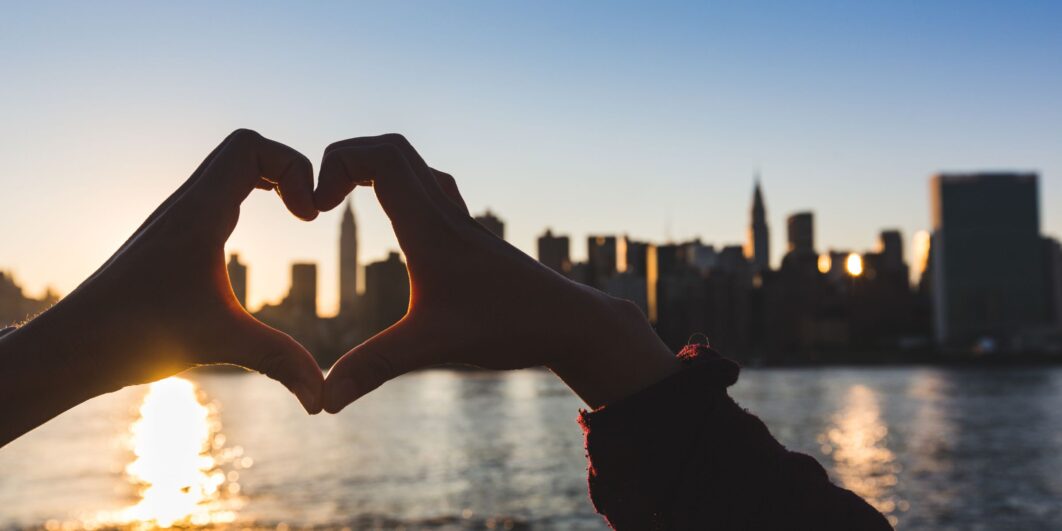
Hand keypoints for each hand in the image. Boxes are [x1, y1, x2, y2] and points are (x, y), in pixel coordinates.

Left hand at [0, 130, 323, 443]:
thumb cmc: (135, 336)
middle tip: (309, 211)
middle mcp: (187, 206)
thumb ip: (281, 362)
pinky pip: (216, 194)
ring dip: (268, 180)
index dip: (294, 167)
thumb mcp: (221, 342)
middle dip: (289, 169)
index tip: (308, 217)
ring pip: (228, 170)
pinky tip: (255, 238)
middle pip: (244, 149)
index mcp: (199, 213)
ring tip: (296, 216)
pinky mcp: (172, 238)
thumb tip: (323, 398)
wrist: (73, 346)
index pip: (250, 147)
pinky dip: (248, 198)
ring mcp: (177, 219)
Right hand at [315, 134, 678, 412]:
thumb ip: (375, 368)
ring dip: (375, 171)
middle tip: (321, 201)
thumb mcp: (434, 346)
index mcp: (430, 227)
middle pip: (394, 149)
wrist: (572, 322)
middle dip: (346, 160)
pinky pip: (432, 190)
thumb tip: (324, 402)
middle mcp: (446, 213)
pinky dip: (402, 190)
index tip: (316, 208)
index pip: (381, 156)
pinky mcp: (472, 238)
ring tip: (345, 203)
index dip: (336, 164)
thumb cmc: (511, 327)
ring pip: (416, 167)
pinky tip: (398, 228)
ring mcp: (462, 223)